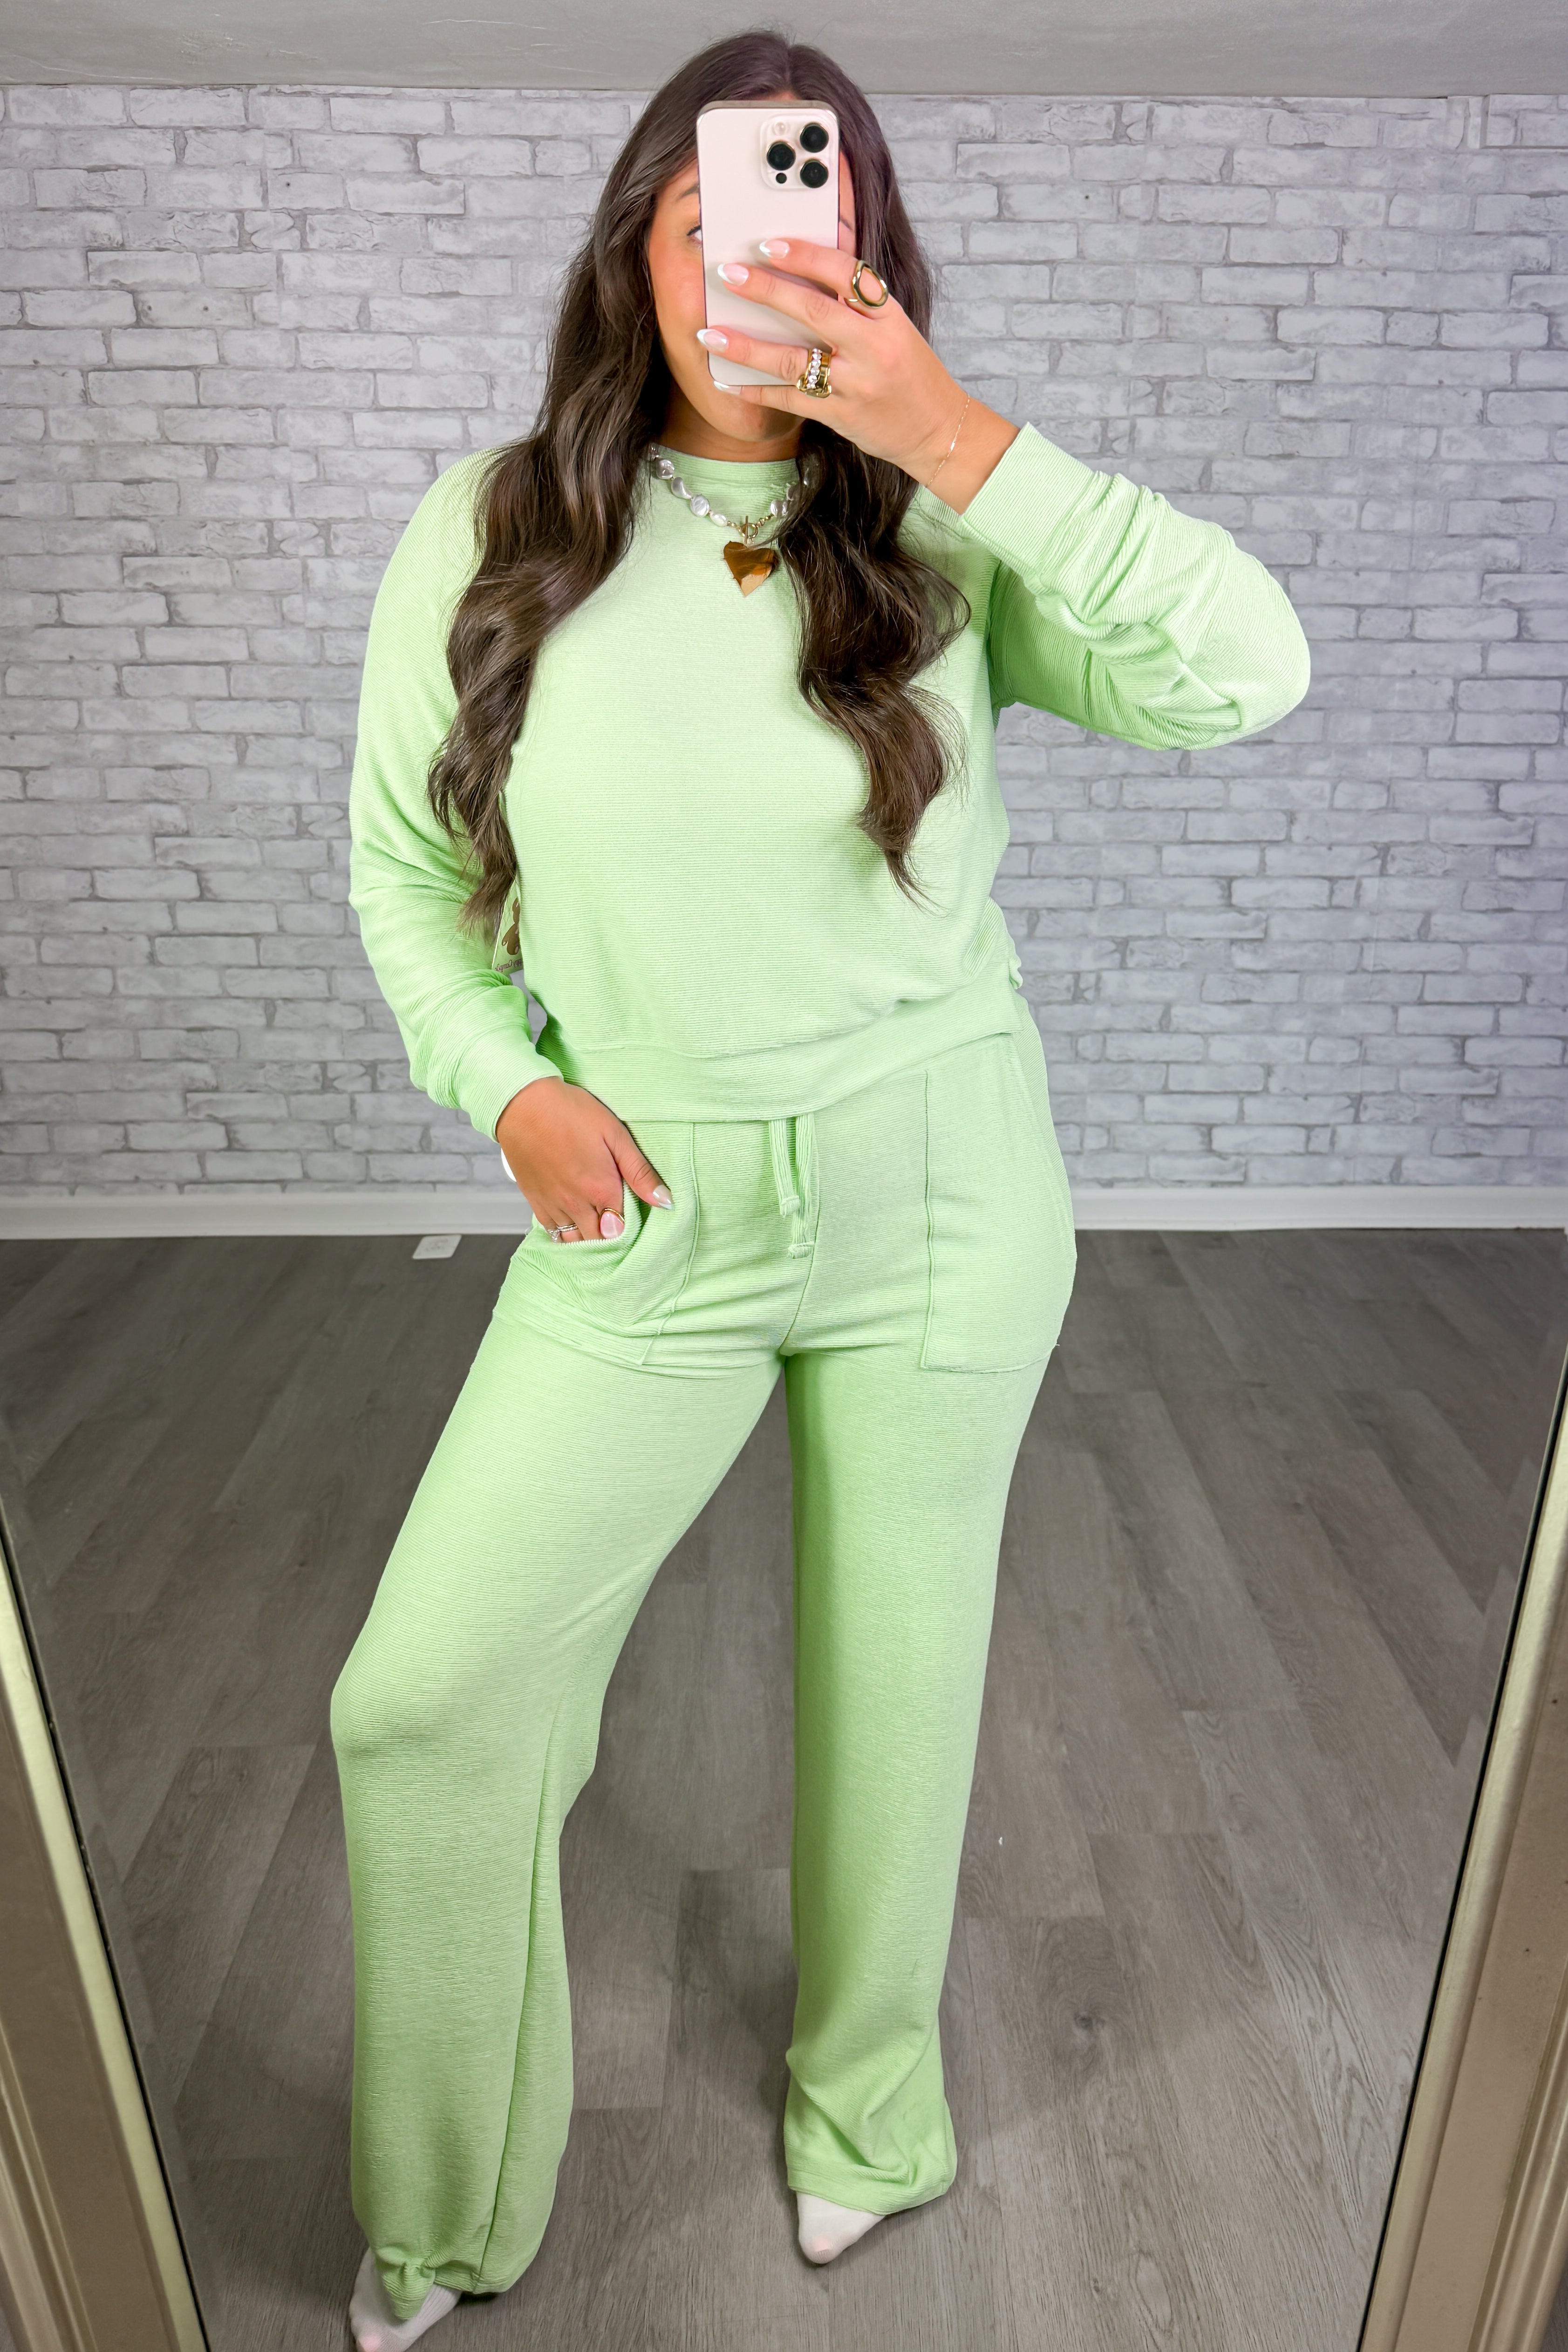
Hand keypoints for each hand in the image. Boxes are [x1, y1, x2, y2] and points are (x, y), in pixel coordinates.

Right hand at [496, 1076, 672, 1240]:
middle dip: (612, 1237)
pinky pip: (554, 1235)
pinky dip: (567, 1237)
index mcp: (602, 1189)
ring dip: (590, 1239)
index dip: (631, 1226)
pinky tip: (575, 1227)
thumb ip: (640, 1171)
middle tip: (618, 1222)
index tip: (635, 1216)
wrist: (522, 1105)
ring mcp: (554, 1206)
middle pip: (600, 1241)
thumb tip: (665, 1201)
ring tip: (598, 1226)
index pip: (623, 1229)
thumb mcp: (614, 1134)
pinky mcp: (536, 1203)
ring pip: (576, 1242)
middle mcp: (577, 1205)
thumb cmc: (571, 1113)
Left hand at [695, 237, 1005, 494]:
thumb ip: (857, 305)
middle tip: (728, 275)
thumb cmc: (911, 373)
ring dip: (747, 347)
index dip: (806, 255)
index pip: (846, 273)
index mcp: (888, 316)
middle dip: (766, 290)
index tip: (770, 244)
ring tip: (711, 334)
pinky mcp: (842, 416)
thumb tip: (804, 275)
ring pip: (794, 360)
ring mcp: (857, 384)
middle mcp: (873, 347)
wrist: (939, 430)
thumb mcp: (895, 328)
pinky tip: (728, 382)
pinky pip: (792, 400)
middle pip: (812, 310)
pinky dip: (758, 391)